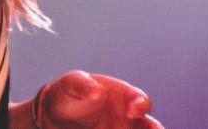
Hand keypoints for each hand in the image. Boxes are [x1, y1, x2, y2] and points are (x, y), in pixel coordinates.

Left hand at [32, 71, 162, 128]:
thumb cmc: (70, 93)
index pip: (141, 100)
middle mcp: (129, 117)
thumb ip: (83, 85)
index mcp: (123, 96)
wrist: (56, 115)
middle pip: (150, 126)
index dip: (140, 105)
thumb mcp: (72, 84)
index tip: (132, 113)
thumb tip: (98, 92)